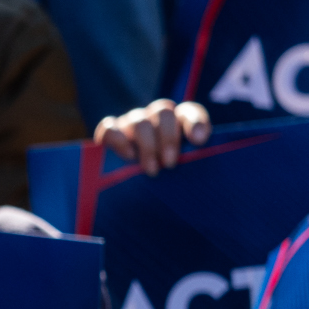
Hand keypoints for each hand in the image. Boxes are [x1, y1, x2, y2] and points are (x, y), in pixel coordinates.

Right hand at [94, 99, 210, 174]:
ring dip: (147, 145)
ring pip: (139, 121)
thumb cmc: (167, 180)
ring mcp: (131, 122)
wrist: (134, 197)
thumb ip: (195, 159)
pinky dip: (119, 140)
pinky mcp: (109, 133)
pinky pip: (110, 128)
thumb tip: (199, 147)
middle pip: (163, 111)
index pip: (189, 112)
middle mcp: (155, 117)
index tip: (198, 141)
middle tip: (170, 163)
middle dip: (168, 138)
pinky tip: (129, 156)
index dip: (196, 122)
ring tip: (152, 170)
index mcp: (179, 121)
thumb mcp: (186, 171)